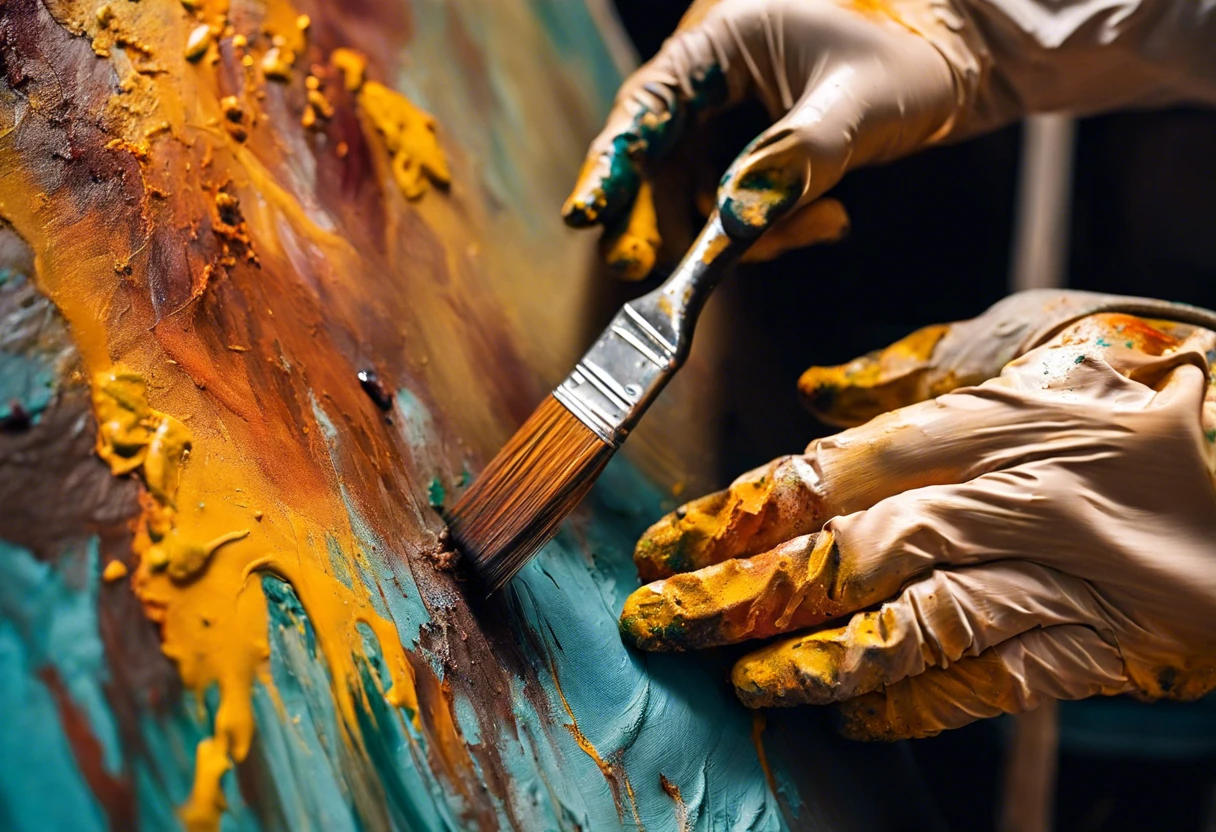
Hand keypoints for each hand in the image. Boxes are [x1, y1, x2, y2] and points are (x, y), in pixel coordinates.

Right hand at [563, 0, 986, 277]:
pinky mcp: (750, 155)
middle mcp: (713, 78)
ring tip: (825, 221)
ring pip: (697, 195)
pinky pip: (735, 208)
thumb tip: (736, 219)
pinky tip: (829, 219)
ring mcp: (729, 121)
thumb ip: (797, 157)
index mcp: (722, 39)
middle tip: (646, 270)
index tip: (586, 214)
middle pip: (655, 160)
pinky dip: (772, 228)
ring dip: (744, 231)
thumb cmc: (912, 59)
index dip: (609, 163)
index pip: (646, 104)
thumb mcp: (860, 104)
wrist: (958, 64)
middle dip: (663, 218)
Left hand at [618, 292, 1215, 739]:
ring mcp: (1051, 582)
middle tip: (658, 620)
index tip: (668, 544)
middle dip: (736, 596)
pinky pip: (988, 685)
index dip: (732, 516)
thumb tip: (820, 393)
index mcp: (981, 422)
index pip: (824, 477)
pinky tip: (851, 717)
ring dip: (808, 664)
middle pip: (841, 561)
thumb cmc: (1164, 381)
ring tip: (738, 679)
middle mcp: (1003, 505)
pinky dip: (913, 705)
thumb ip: (920, 370)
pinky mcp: (1096, 646)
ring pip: (904, 633)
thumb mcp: (1043, 336)